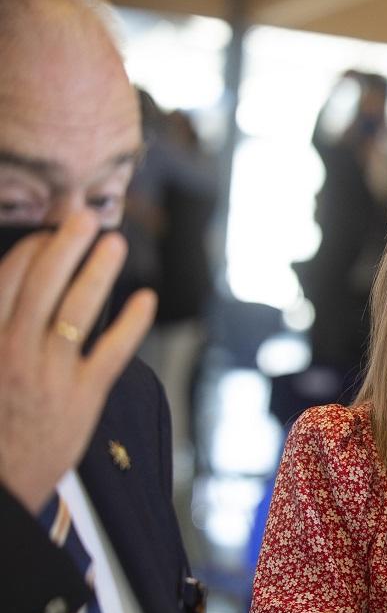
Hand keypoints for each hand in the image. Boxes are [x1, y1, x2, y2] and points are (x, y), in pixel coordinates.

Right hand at [0, 213, 155, 512]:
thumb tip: (7, 292)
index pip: (7, 280)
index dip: (31, 251)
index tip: (47, 232)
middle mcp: (14, 350)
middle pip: (43, 284)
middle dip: (65, 245)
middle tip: (85, 216)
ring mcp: (51, 373)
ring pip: (79, 309)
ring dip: (99, 270)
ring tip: (115, 243)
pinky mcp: (84, 397)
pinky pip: (113, 352)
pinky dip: (132, 323)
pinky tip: (146, 299)